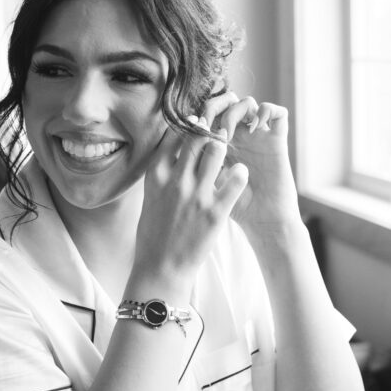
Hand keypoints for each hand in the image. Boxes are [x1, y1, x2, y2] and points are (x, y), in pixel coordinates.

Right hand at [133, 121, 248, 292]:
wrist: (162, 267)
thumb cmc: (154, 233)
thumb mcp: (151, 196)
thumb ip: (163, 171)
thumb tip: (174, 148)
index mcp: (156, 175)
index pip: (173, 134)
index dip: (187, 124)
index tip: (196, 123)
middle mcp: (176, 180)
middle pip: (197, 137)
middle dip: (208, 130)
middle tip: (217, 131)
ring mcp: (197, 195)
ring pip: (217, 150)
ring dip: (223, 147)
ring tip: (227, 151)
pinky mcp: (216, 211)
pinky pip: (236, 179)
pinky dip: (240, 173)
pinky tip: (239, 175)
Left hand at [200, 93, 300, 231]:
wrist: (265, 223)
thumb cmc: (235, 208)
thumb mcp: (209, 185)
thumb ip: (196, 166)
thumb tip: (172, 149)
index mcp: (223, 144)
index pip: (210, 114)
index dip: (199, 114)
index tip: (190, 123)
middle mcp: (241, 136)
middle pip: (227, 103)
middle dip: (215, 107)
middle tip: (206, 121)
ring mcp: (260, 137)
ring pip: (249, 103)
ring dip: (236, 110)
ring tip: (229, 128)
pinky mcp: (279, 141)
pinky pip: (278, 114)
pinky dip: (267, 111)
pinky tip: (256, 124)